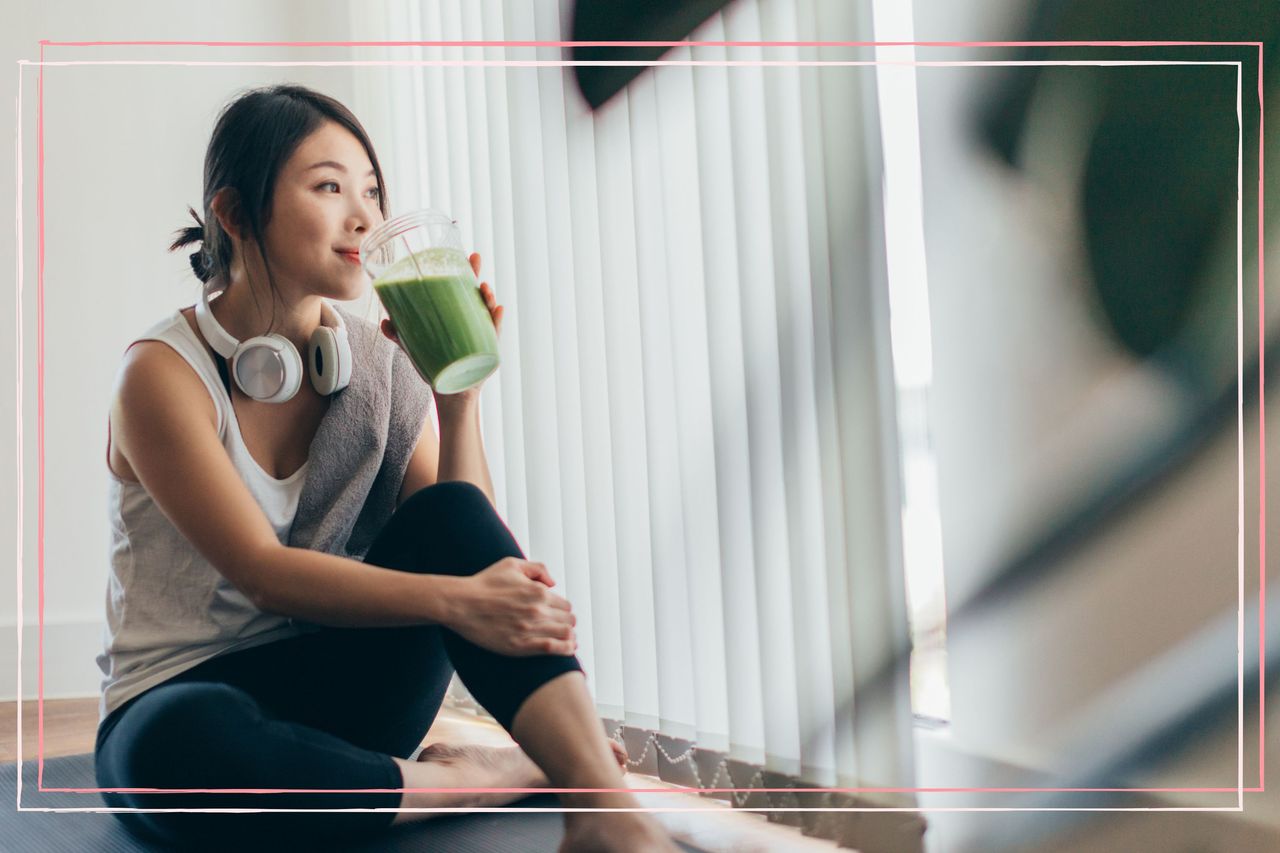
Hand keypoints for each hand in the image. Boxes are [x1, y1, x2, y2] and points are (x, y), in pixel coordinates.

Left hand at [380, 252, 502, 404]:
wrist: (450, 394)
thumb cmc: (435, 366)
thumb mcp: (416, 348)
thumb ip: (400, 335)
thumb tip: (384, 322)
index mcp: (458, 317)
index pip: (462, 289)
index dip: (465, 271)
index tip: (465, 253)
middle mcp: (473, 323)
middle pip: (477, 295)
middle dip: (478, 275)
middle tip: (475, 258)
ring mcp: (482, 336)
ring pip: (488, 312)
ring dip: (489, 297)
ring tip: (484, 287)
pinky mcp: (488, 352)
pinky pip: (495, 334)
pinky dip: (498, 322)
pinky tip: (499, 310)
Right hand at [445, 557, 576, 656]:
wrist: (461, 604)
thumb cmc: (484, 583)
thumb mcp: (512, 564)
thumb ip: (537, 569)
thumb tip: (553, 583)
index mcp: (538, 591)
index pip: (565, 605)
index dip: (563, 611)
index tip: (558, 615)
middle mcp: (538, 610)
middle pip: (568, 620)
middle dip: (567, 624)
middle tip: (563, 628)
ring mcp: (530, 629)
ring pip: (565, 635)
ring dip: (570, 638)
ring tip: (570, 641)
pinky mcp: (521, 646)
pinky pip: (553, 649)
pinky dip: (565, 649)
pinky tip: (569, 650)